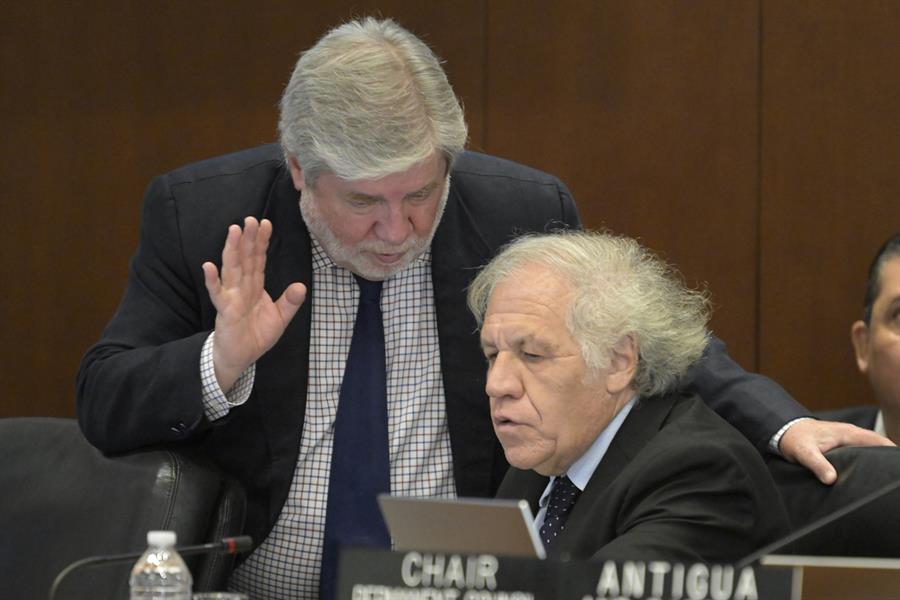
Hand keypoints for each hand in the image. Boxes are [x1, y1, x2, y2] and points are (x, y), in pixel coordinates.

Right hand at [202, 217, 306, 391]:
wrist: (240, 358)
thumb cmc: (256, 336)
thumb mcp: (279, 319)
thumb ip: (290, 302)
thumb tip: (302, 286)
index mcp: (255, 286)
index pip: (259, 260)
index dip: (262, 242)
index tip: (266, 223)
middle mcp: (242, 288)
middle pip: (246, 259)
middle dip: (248, 239)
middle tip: (250, 218)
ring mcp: (231, 297)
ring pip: (232, 270)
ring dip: (232, 250)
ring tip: (234, 231)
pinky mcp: (225, 311)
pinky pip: (218, 294)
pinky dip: (213, 281)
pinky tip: (208, 266)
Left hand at [779, 418, 894, 483]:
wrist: (783, 430)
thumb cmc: (795, 438)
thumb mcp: (804, 452)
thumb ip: (817, 464)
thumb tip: (831, 479)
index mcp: (848, 433)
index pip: (879, 442)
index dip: (892, 454)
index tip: (898, 467)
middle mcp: (851, 435)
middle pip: (878, 447)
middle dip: (888, 460)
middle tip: (894, 477)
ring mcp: (847, 440)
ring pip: (870, 451)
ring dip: (877, 462)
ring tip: (885, 480)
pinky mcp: (842, 447)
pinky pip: (860, 454)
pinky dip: (866, 463)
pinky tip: (867, 477)